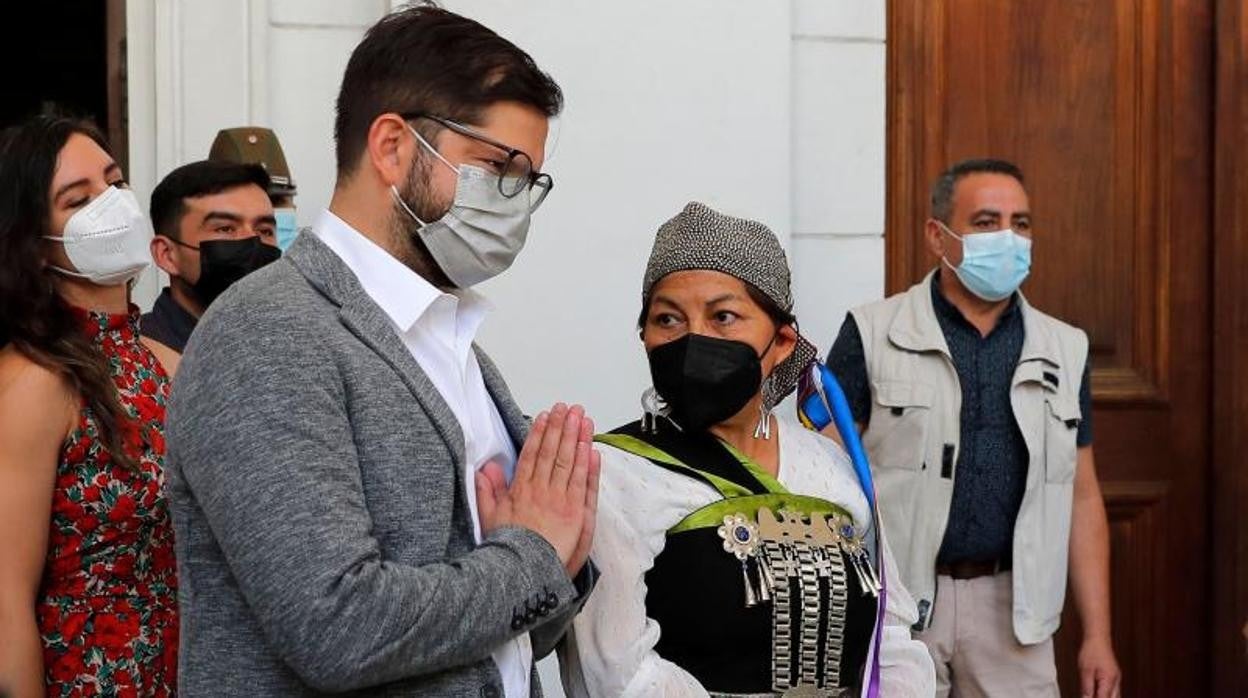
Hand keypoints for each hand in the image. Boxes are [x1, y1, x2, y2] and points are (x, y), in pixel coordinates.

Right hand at [475, 404, 599, 576]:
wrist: (522, 571)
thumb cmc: (506, 549)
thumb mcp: (489, 518)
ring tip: (582, 418)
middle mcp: (540, 490)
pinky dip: (587, 463)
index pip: (531, 454)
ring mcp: (559, 499)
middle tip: (567, 408)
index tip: (545, 415)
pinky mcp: (575, 511)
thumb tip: (485, 468)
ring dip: (576, 437)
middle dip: (560, 427)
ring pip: (568, 461)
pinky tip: (591, 447)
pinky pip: (582, 481)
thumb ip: (487, 491)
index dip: (539, 432)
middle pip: (552, 451)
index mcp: (520, 489)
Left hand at [1078, 635, 1120, 697]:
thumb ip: (1086, 687)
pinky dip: (1107, 694)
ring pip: (1115, 696)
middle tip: (1090, 697)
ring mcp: (1117, 679)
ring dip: (1105, 697)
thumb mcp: (1085, 670)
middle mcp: (1116, 681)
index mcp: (1109, 680)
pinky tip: (1098, 693)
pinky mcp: (1114, 676)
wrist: (1098, 637)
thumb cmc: (1092, 650)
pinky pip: (1113, 690)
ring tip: (1092, 695)